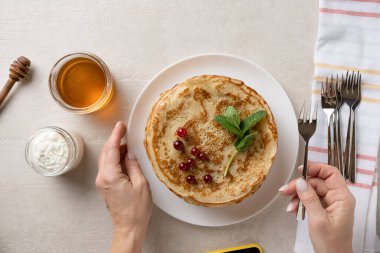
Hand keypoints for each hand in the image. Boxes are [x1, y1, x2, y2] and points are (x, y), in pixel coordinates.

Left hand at [96, 121, 151, 252]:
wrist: (128, 227)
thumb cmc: (136, 209)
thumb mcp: (140, 184)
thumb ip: (133, 166)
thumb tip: (130, 153)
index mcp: (110, 176)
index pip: (112, 150)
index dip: (116, 135)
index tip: (121, 125)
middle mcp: (102, 178)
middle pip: (106, 153)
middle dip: (114, 140)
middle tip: (124, 130)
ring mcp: (102, 182)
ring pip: (106, 159)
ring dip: (115, 149)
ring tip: (127, 142)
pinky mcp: (105, 186)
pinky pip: (108, 167)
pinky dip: (115, 158)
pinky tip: (124, 156)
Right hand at [279, 163, 354, 252]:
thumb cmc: (331, 244)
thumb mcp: (318, 220)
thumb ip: (309, 199)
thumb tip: (301, 182)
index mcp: (342, 198)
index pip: (331, 173)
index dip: (316, 168)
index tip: (301, 169)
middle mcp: (337, 198)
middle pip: (316, 182)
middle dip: (300, 186)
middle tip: (285, 191)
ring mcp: (330, 203)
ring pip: (311, 190)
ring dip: (297, 196)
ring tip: (289, 205)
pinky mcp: (323, 209)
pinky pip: (309, 199)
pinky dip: (299, 202)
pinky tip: (293, 209)